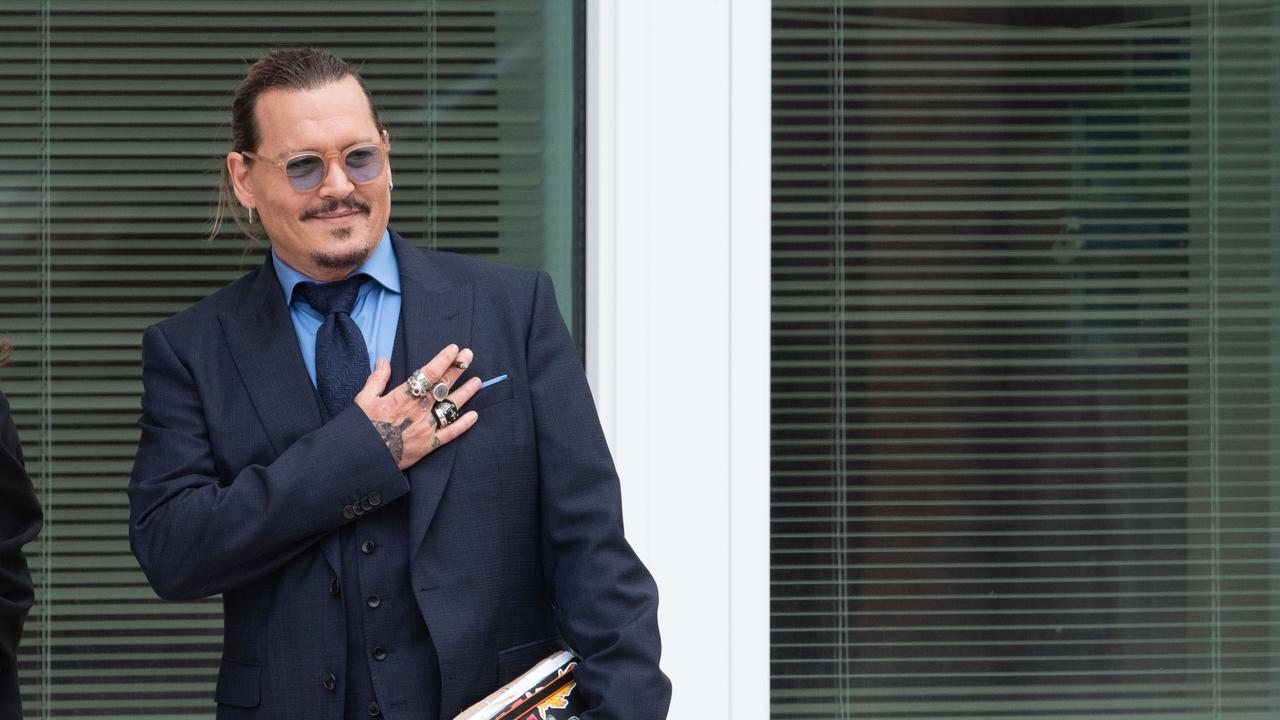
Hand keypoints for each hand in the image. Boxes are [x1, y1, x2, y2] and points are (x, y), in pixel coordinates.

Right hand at [354, 343, 480, 470]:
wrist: (363, 458)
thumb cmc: (362, 428)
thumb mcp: (364, 399)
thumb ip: (377, 379)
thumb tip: (384, 360)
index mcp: (404, 396)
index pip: (429, 373)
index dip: (443, 360)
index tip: (454, 349)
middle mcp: (419, 410)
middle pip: (443, 386)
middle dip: (457, 369)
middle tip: (469, 356)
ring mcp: (426, 427)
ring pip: (451, 407)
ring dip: (465, 393)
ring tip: (477, 381)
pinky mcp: (429, 445)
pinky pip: (450, 434)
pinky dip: (463, 425)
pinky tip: (474, 416)